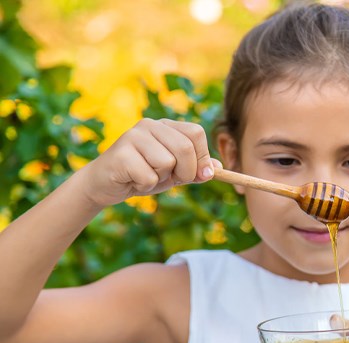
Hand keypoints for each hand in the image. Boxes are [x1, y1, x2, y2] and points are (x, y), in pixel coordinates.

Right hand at [77, 118, 216, 207]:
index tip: (202, 175)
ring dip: (161, 179)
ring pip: (167, 162)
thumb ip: (196, 169)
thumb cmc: (143, 175)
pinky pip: (149, 176)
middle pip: (185, 148)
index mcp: (166, 126)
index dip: (203, 157)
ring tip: (146, 176)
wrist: (105, 185)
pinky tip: (133, 180)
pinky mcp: (120, 154)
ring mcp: (133, 136)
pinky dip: (145, 186)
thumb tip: (218, 168)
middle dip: (186, 172)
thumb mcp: (175, 172)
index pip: (196, 133)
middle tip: (172, 179)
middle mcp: (150, 125)